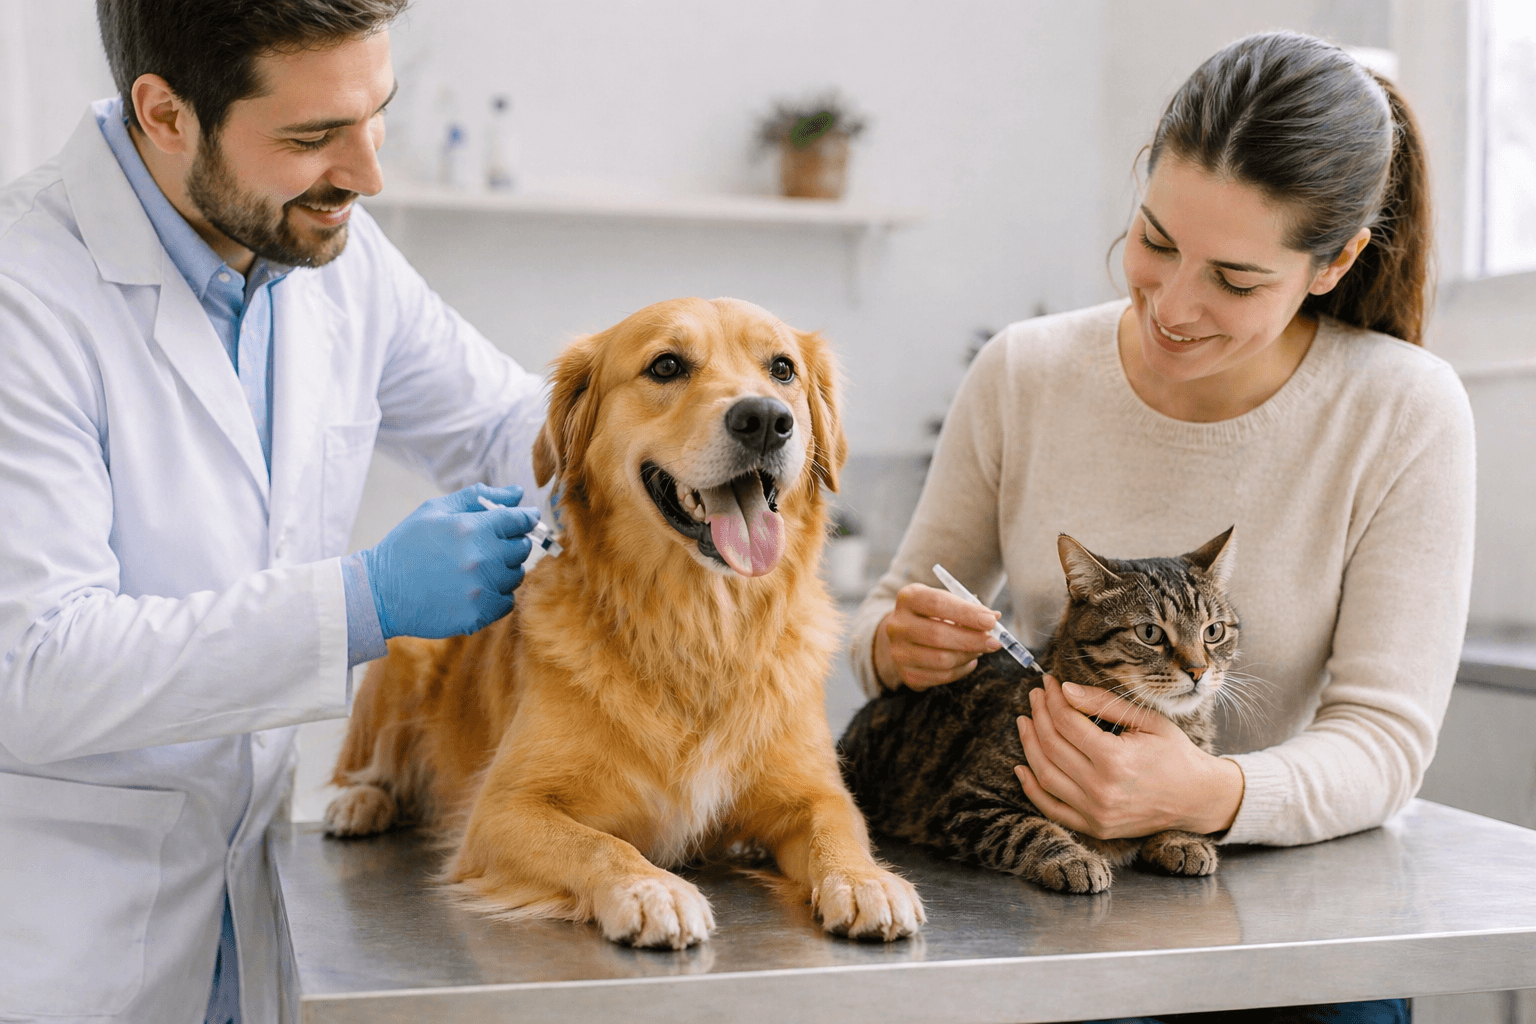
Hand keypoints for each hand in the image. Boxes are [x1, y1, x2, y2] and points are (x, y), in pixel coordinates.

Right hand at [361, 483, 538, 639]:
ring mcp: (481, 588)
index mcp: (472, 527)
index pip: (519, 520)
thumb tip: (517, 493)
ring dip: (503, 570)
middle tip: (488, 545)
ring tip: (475, 568)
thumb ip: (478, 497)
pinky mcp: (478, 614)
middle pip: (522, 548)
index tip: (524, 519)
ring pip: (516, 575)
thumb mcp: (435, 510)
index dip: (525, 518)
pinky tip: (473, 589)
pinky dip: (496, 595)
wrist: (379, 591)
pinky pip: (506, 602)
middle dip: (511, 543)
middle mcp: (481, 558)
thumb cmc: (408, 545)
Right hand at [873, 582, 1001, 689]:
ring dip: (969, 655)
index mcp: (908, 598)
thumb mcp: (948, 602)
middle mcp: (897, 625)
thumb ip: (970, 608)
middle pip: (938, 635)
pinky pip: (942, 677)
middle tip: (994, 642)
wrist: (906, 635)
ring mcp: (898, 652)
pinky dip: (962, 670)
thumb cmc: (934, 615)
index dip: (967, 613)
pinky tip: (968, 661)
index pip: (938, 603)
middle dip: (972, 639)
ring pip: (942, 659)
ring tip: (980, 649)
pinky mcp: (907, 674)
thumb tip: (994, 618)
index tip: (991, 621)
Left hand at [1013, 676, 1243, 837]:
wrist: (1197, 798)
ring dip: (1029, 745)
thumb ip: (1104, 704)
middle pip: (1052, 746)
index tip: (1048, 683)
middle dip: (1039, 715)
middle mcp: (1101, 790)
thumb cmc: (1175, 754)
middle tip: (1035, 696)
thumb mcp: (1147, 721)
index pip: (1067, 723)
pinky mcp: (1094, 828)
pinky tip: (1022, 766)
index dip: (1052, 699)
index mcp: (1115, 760)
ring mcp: (1096, 813)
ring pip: (1045, 775)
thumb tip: (1064, 690)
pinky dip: (1032, 788)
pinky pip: (1051, 808)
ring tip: (1025, 722)